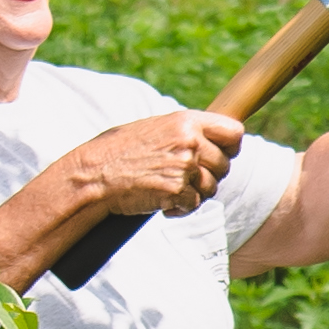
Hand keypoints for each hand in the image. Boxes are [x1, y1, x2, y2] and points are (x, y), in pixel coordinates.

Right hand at [53, 108, 242, 224]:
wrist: (94, 174)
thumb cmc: (120, 150)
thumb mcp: (155, 128)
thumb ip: (185, 131)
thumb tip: (212, 139)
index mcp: (186, 121)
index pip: (234, 132)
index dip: (231, 146)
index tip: (222, 154)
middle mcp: (190, 141)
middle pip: (225, 164)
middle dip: (210, 175)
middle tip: (186, 177)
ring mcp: (185, 167)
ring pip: (211, 187)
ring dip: (194, 193)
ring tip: (170, 188)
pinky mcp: (177, 191)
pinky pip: (194, 204)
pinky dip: (180, 208)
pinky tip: (162, 202)